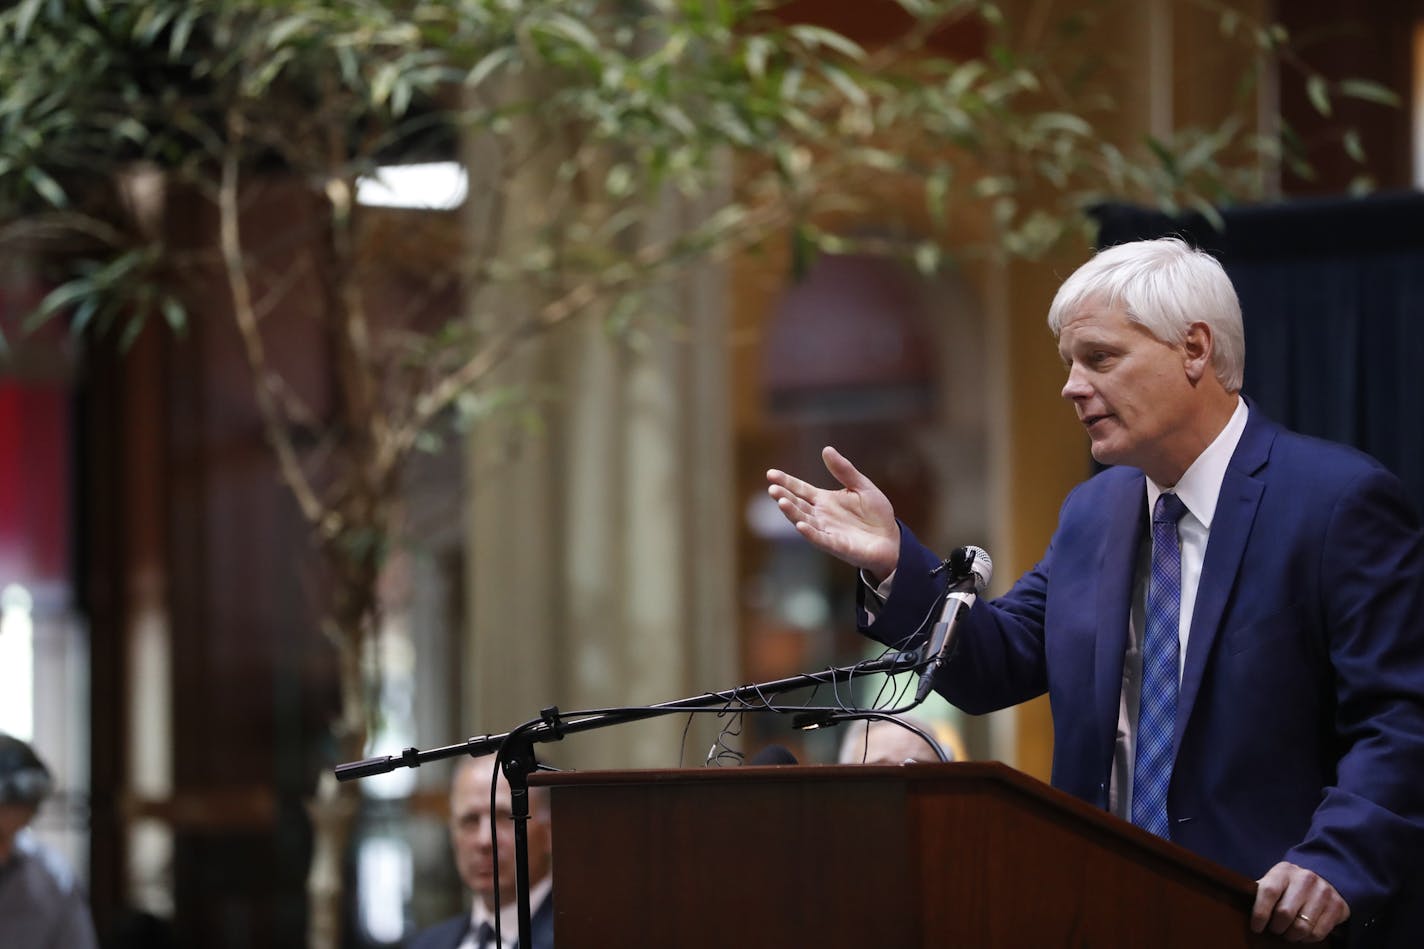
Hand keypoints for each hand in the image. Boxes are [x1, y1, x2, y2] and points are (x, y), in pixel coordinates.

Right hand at [766, 446, 899, 581]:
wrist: (891, 539)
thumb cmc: (876, 514)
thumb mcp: (862, 486)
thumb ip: (844, 470)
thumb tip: (826, 449)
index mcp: (825, 500)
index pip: (800, 489)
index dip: (786, 482)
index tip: (771, 474)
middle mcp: (821, 516)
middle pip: (798, 505)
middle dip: (784, 497)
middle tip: (773, 488)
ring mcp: (827, 531)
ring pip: (804, 521)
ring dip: (792, 513)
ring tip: (781, 502)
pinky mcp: (837, 546)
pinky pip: (821, 539)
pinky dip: (810, 533)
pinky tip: (800, 525)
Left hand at [1252, 861, 1348, 942]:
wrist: (1325, 878)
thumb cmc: (1290, 885)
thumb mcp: (1275, 881)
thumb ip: (1261, 892)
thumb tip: (1240, 904)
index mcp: (1284, 871)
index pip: (1268, 892)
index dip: (1260, 913)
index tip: (1256, 927)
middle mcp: (1305, 879)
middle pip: (1285, 913)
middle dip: (1276, 927)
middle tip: (1274, 930)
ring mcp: (1324, 892)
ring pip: (1302, 927)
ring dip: (1291, 936)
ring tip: (1288, 933)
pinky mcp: (1338, 906)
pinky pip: (1318, 933)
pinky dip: (1307, 939)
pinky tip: (1303, 934)